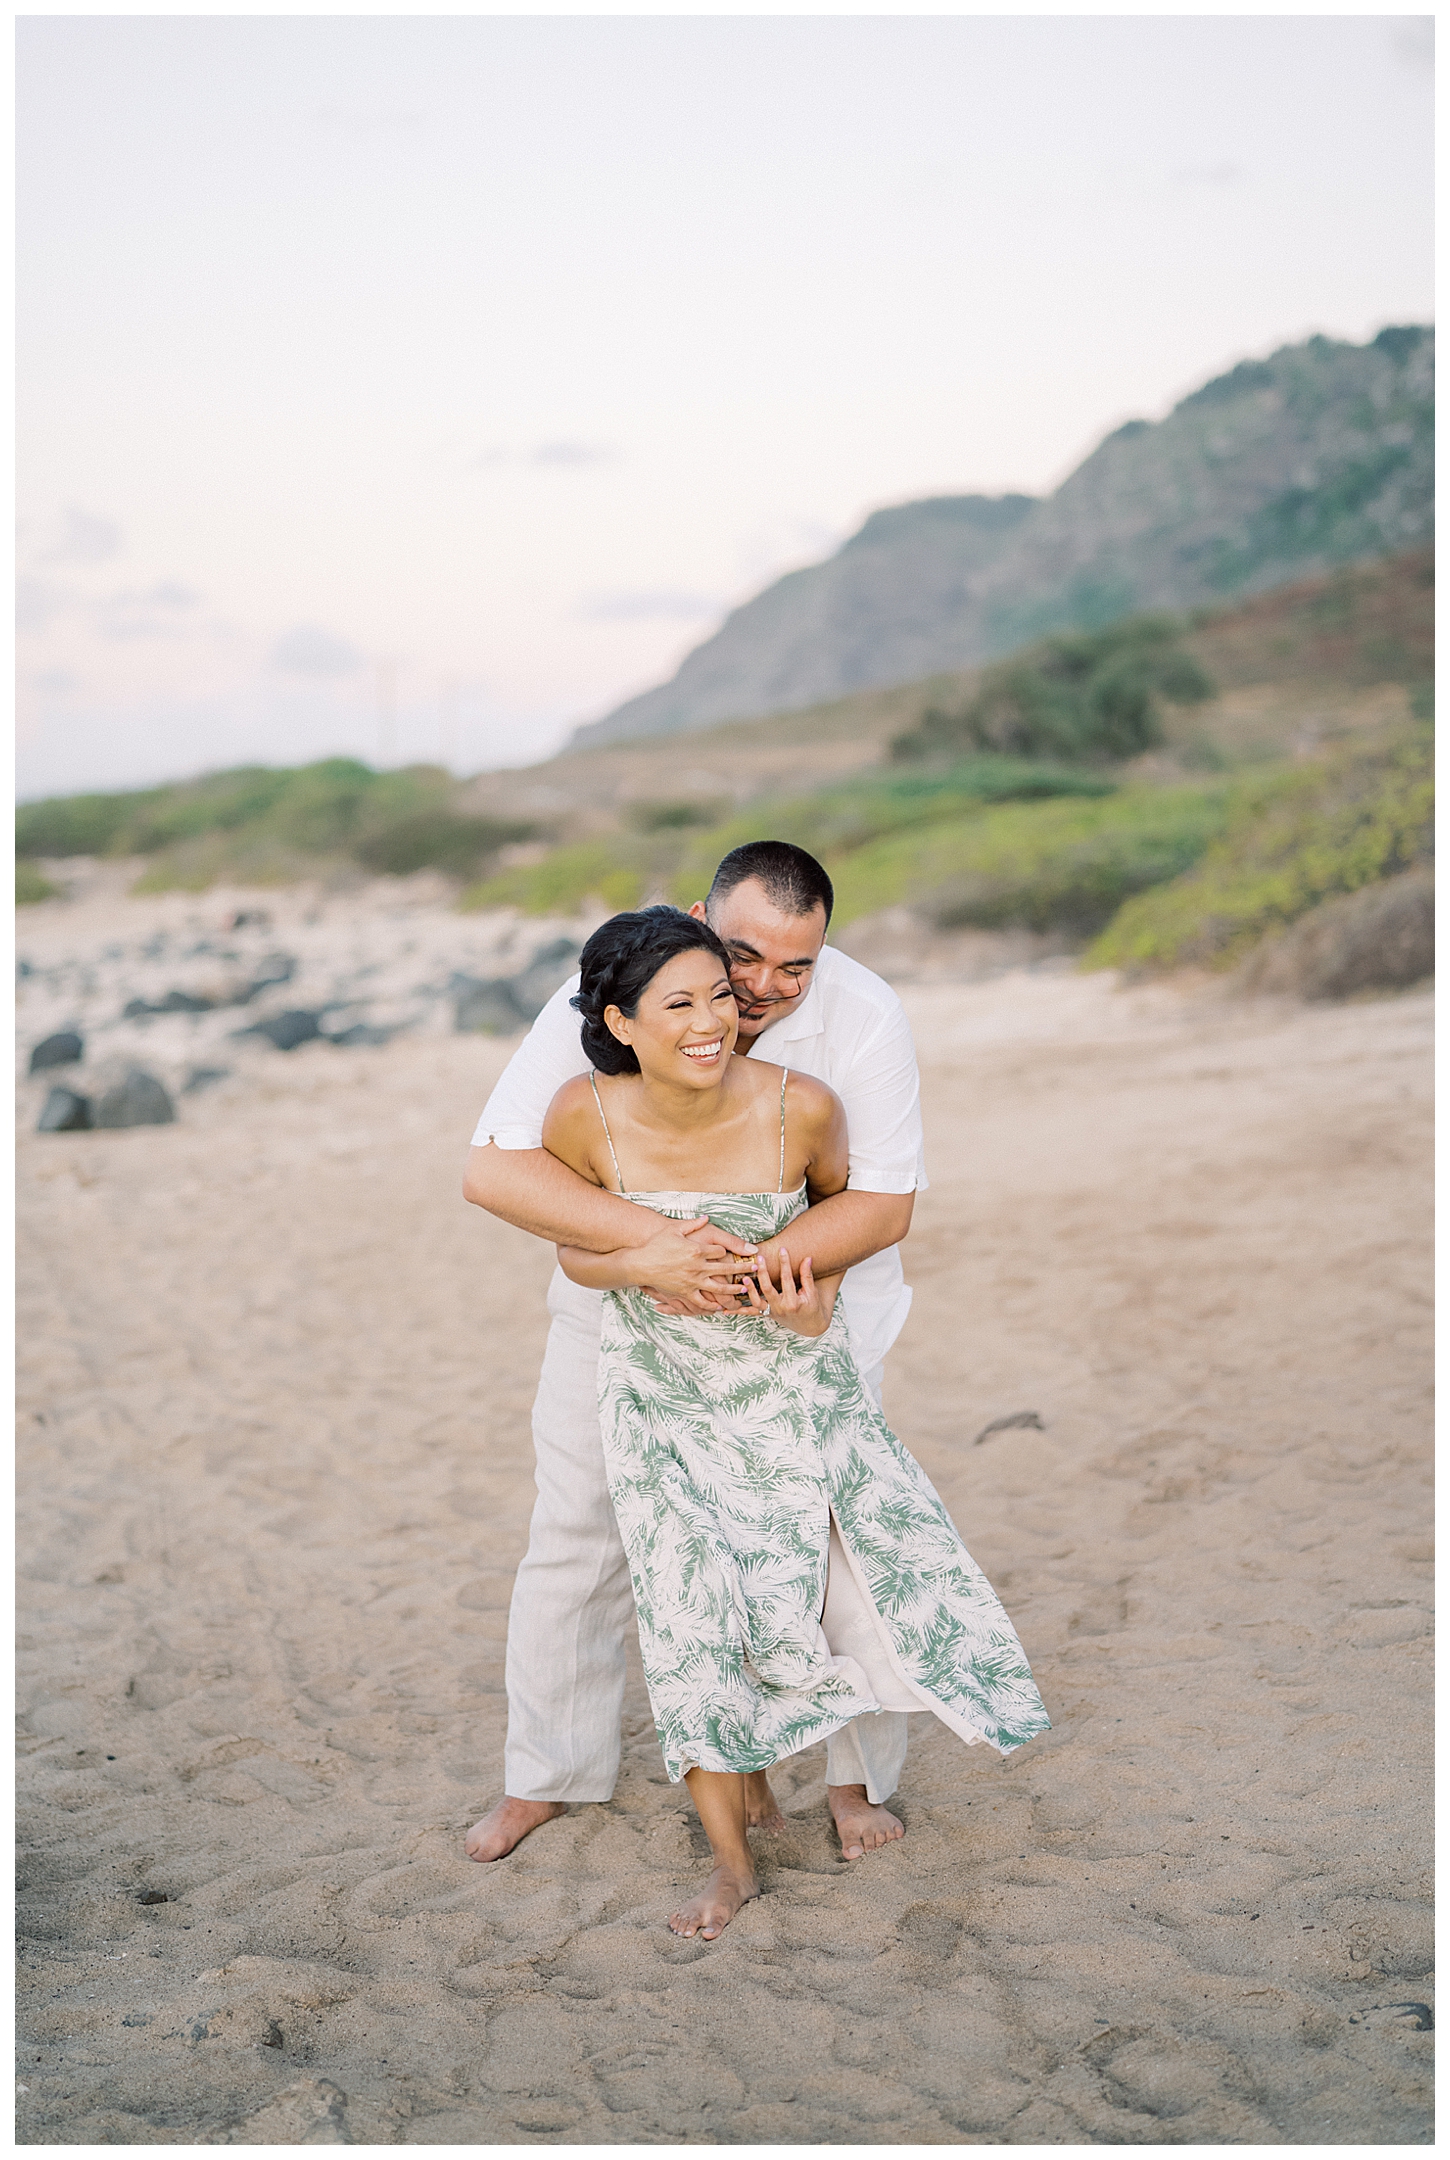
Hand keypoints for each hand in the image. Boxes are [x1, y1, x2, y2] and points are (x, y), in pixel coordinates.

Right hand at [629, 1216, 757, 1310]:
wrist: (640, 1263)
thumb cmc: (657, 1245)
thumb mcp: (675, 1229)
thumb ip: (693, 1224)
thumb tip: (707, 1217)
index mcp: (697, 1250)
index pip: (720, 1251)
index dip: (728, 1251)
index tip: (737, 1252)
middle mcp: (697, 1267)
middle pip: (726, 1268)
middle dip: (742, 1268)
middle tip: (755, 1268)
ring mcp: (692, 1281)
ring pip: (718, 1288)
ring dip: (733, 1288)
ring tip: (744, 1289)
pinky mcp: (685, 1293)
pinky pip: (701, 1302)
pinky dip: (712, 1305)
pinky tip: (721, 1307)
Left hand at [740, 1247, 832, 1336]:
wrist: (810, 1326)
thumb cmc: (812, 1307)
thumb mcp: (812, 1292)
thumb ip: (807, 1275)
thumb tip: (807, 1258)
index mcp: (792, 1301)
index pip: (787, 1279)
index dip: (785, 1263)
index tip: (782, 1249)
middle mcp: (780, 1308)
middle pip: (768, 1289)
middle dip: (763, 1273)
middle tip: (759, 1259)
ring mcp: (772, 1313)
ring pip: (756, 1302)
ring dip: (749, 1291)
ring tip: (743, 1279)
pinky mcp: (766, 1315)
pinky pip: (750, 1313)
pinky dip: (738, 1311)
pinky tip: (725, 1309)